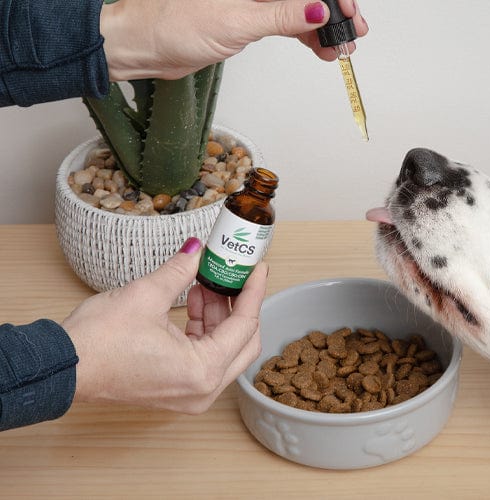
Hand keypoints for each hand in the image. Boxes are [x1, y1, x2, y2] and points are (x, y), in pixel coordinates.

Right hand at [62, 238, 267, 413]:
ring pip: (225, 350)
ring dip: (219, 316)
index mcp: (204, 370)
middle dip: (240, 305)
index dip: (253, 291)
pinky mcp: (177, 390)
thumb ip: (181, 270)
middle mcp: (204, 390)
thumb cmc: (98, 341)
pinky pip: (206, 358)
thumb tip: (197, 249)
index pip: (245, 325)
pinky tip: (193, 302)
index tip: (258, 268)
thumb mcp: (146, 295)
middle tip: (236, 276)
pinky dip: (205, 330)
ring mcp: (191, 394)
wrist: (63, 368)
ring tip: (206, 283)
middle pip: (244, 342)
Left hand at [100, 0, 368, 80]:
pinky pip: (287, 20)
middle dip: (333, 9)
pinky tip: (321, 48)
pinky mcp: (248, 15)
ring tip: (341, 47)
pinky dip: (305, 35)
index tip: (348, 12)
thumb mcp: (237, 21)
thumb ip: (282, 15)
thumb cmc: (171, 23)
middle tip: (353, 32)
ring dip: (323, 27)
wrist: (143, 45)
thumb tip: (320, 9)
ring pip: (299, 6)